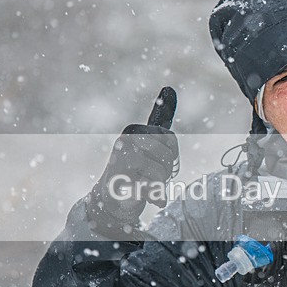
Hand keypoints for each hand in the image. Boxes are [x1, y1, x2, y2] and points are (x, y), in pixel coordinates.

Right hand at [86, 88, 178, 232]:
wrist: (114, 199)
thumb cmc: (138, 168)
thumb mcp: (152, 140)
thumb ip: (161, 116)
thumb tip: (170, 87)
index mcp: (134, 130)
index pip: (170, 139)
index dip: (173, 154)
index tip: (163, 159)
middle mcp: (125, 142)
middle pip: (167, 155)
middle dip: (167, 169)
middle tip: (156, 175)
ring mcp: (120, 163)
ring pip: (160, 172)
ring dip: (160, 183)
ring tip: (148, 184)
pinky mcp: (120, 185)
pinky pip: (150, 188)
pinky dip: (156, 195)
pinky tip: (154, 199)